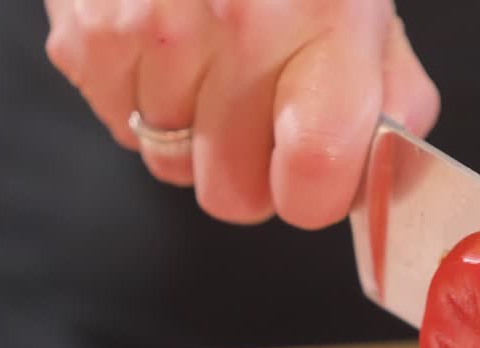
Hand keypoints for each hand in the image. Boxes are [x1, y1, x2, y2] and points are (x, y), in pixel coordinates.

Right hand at [43, 0, 438, 228]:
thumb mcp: (368, 11)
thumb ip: (392, 99)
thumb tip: (379, 181)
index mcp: (328, 25)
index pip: (312, 177)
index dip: (312, 198)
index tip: (312, 180)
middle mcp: (239, 27)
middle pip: (230, 194)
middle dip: (248, 174)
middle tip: (259, 119)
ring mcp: (154, 30)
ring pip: (168, 163)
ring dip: (193, 130)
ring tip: (213, 61)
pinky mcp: (88, 31)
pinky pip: (118, 122)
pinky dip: (143, 98)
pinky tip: (168, 44)